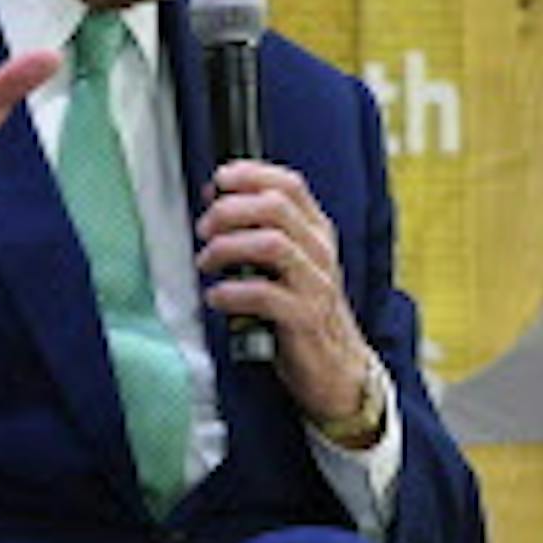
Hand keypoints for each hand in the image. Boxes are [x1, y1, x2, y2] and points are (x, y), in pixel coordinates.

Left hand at [195, 160, 381, 436]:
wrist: (337, 367)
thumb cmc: (303, 310)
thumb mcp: (293, 264)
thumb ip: (263, 233)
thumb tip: (216, 203)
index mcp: (317, 232)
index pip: (289, 184)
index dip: (250, 175)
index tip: (218, 182)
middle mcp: (320, 251)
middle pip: (275, 207)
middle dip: (230, 210)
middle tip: (204, 229)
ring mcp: (315, 284)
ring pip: (271, 244)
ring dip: (227, 247)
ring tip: (206, 262)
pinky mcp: (304, 317)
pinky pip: (264, 294)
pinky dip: (231, 291)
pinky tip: (216, 297)